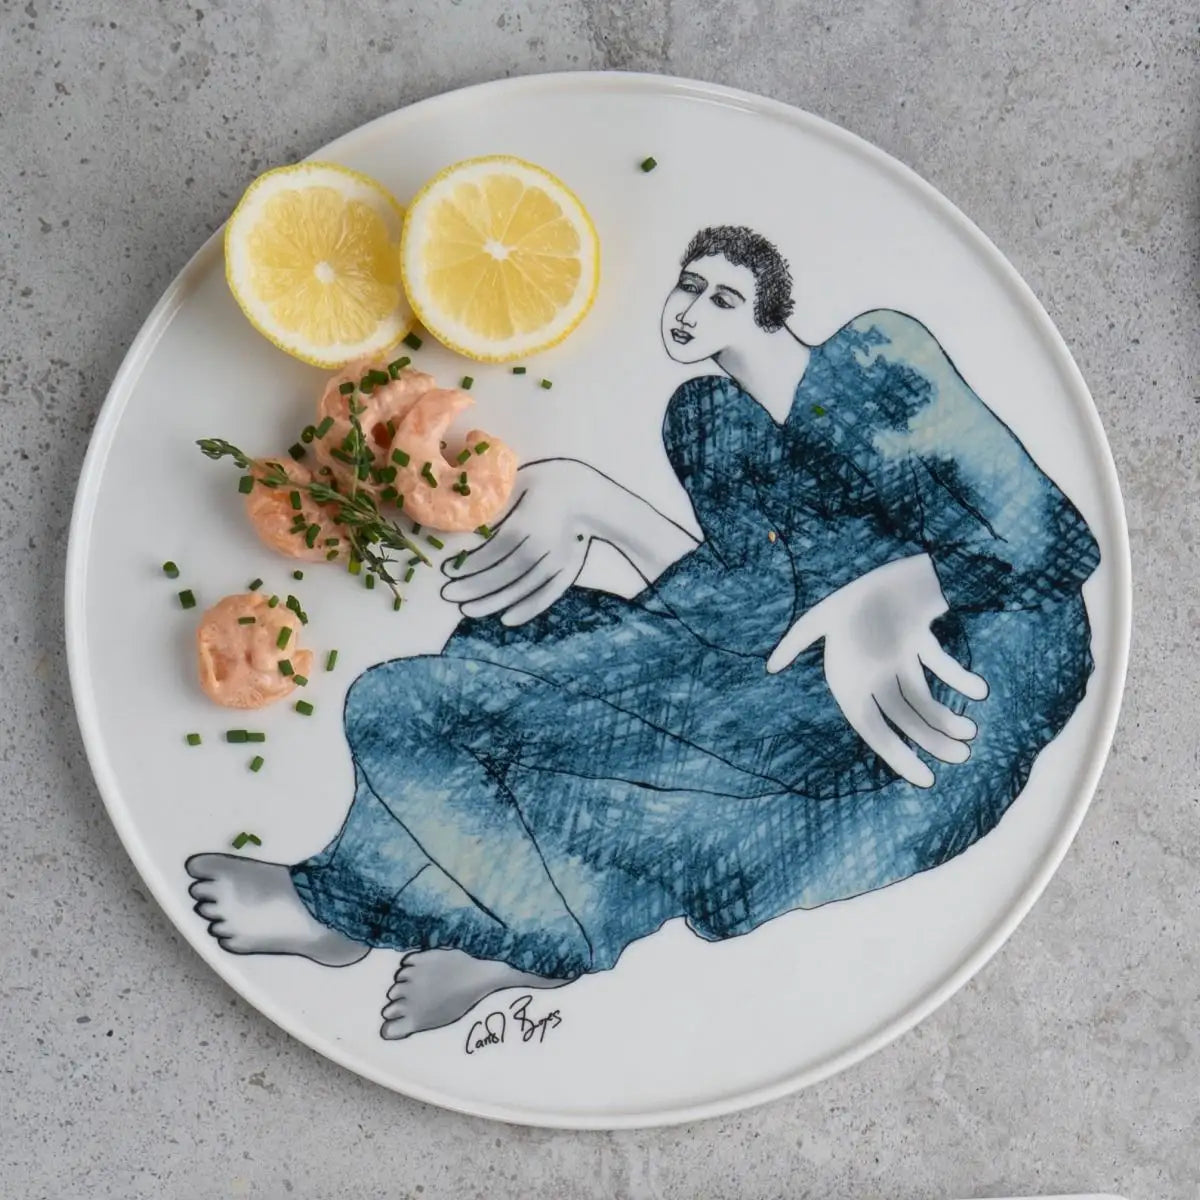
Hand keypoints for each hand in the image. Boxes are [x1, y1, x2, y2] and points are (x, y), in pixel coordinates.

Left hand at [441, 458, 605, 626]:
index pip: (492, 551)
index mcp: (526, 524)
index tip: (447, 571)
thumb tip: (461, 519)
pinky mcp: (567, 573)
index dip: (468, 564)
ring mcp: (556, 563)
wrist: (588, 496)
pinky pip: (547, 596)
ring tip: (468, 610)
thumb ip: (492, 503)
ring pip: (521, 589)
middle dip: (473, 587)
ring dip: (493, 602)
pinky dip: (527, 610)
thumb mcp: (516, 484)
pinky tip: (506, 619)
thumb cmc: (545, 484)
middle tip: (449, 595)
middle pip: (503, 574)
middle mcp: (541, 547)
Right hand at [766, 554, 988, 787]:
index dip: (897, 755)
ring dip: (947, 717)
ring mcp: (898, 656)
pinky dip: (961, 679)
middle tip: (961, 757)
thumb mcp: (821, 616)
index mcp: (850, 677)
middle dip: (932, 739)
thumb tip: (770, 666)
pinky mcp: (919, 638)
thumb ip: (797, 640)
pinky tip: (979, 691)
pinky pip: (942, 664)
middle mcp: (873, 672)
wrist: (888, 561)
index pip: (872, 727)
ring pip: (924, 697)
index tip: (927, 780)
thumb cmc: (854, 593)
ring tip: (970, 735)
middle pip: (904, 716)